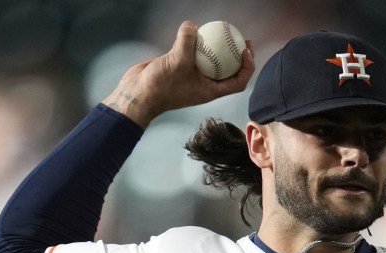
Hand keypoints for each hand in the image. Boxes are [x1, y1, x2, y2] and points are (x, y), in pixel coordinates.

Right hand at [102, 21, 254, 127]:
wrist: (138, 94)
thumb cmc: (160, 86)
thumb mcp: (177, 61)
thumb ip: (187, 42)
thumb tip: (192, 25)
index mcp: (211, 90)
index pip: (238, 82)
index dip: (247, 68)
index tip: (246, 51)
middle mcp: (205, 84)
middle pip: (229, 70)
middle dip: (239, 56)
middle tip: (243, 39)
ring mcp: (193, 75)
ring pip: (211, 60)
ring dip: (218, 47)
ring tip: (224, 31)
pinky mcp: (180, 66)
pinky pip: (194, 53)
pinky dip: (197, 43)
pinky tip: (196, 30)